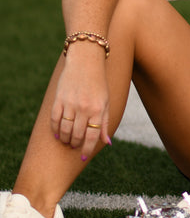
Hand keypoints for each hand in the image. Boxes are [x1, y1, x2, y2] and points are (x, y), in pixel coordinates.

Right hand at [50, 45, 110, 160]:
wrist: (86, 61)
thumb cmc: (98, 83)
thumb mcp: (106, 102)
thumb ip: (105, 122)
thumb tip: (107, 143)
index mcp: (98, 109)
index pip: (92, 136)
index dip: (87, 149)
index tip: (83, 157)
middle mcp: (84, 108)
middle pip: (77, 135)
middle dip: (75, 144)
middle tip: (74, 146)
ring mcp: (70, 103)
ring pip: (65, 130)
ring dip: (65, 139)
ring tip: (66, 141)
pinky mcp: (59, 99)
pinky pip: (55, 119)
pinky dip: (55, 129)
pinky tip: (57, 133)